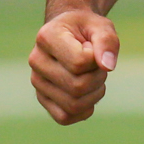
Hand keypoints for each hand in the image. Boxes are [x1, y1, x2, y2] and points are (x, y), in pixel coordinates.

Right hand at [29, 9, 119, 124]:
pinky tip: (88, 92)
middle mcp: (36, 61)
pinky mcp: (42, 99)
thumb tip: (107, 66)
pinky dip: (84, 110)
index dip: (96, 58)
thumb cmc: (87, 29)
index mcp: (46, 37)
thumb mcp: (101, 26)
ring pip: (73, 105)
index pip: (79, 62)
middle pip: (77, 87)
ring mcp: (37, 82)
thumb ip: (107, 41)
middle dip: (98, 77)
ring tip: (92, 76)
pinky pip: (65, 117)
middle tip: (97, 65)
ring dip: (94, 94)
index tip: (92, 47)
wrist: (71, 33)